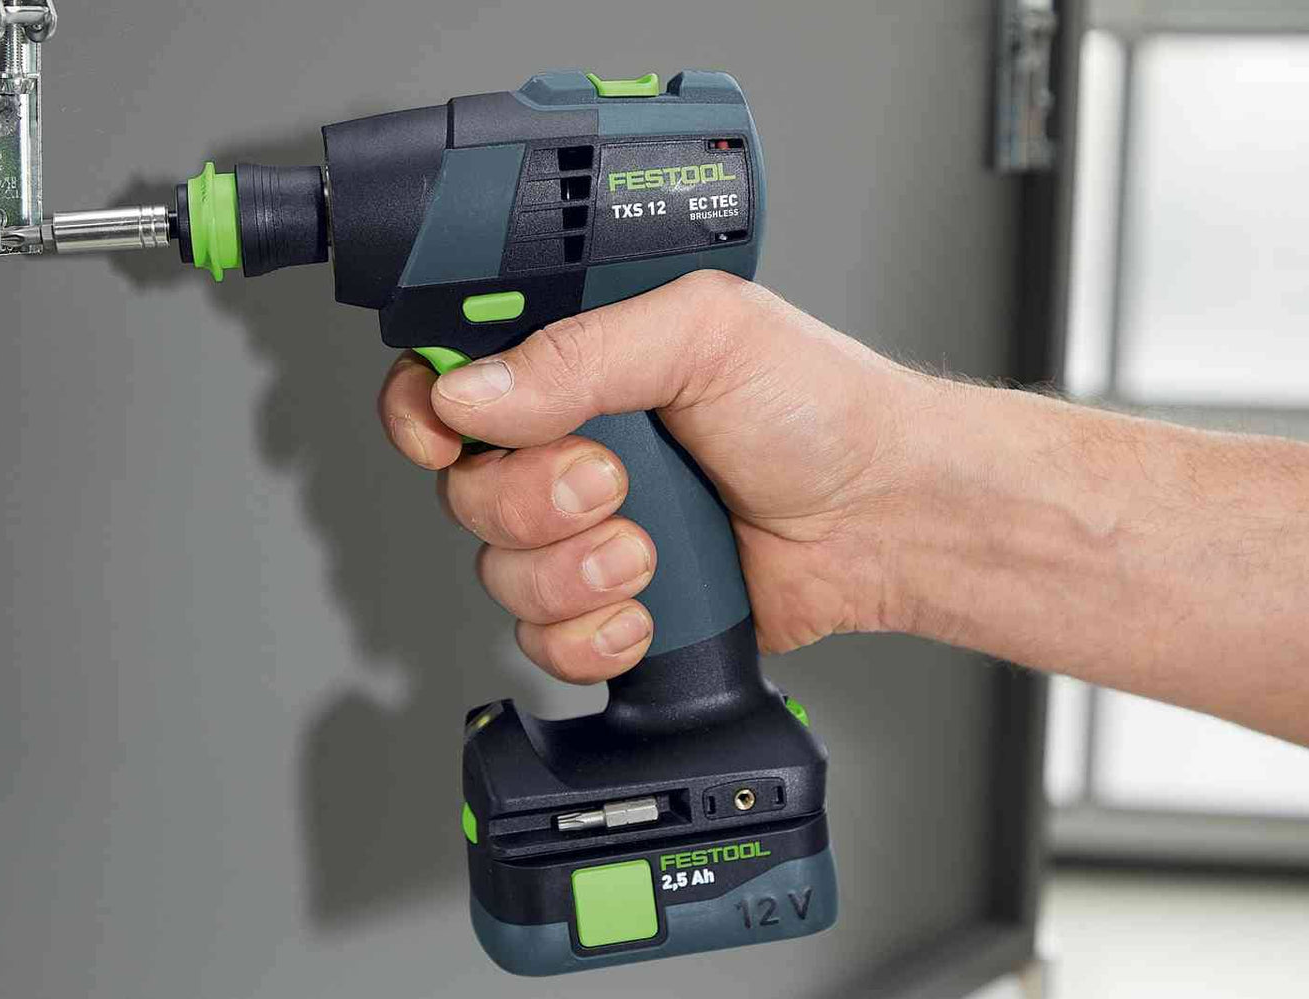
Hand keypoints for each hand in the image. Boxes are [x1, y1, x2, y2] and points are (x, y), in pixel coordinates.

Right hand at [376, 271, 934, 682]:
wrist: (884, 518)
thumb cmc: (819, 409)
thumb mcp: (703, 335)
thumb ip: (580, 353)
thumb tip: (471, 390)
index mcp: (577, 362)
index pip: (450, 379)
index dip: (424, 411)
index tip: (441, 434)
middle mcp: (568, 445)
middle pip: (463, 487)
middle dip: (528, 499)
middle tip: (610, 481)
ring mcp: (585, 532)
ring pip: (499, 572)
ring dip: (570, 571)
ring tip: (649, 547)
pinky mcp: (609, 605)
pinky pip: (544, 642)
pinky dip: (591, 634)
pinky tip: (646, 606)